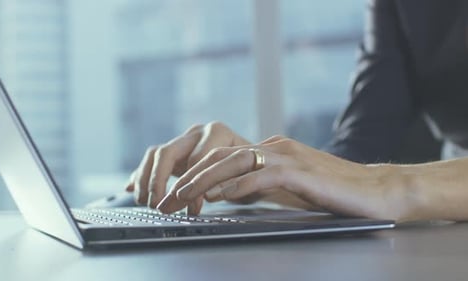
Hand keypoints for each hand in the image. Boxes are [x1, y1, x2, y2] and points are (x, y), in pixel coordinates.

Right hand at [125, 122, 249, 212]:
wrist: (254, 160)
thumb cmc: (252, 168)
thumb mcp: (246, 175)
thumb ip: (227, 183)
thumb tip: (200, 200)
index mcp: (217, 132)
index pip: (196, 159)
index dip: (192, 186)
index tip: (191, 209)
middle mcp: (197, 132)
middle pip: (167, 152)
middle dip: (158, 181)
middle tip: (158, 205)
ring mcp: (184, 140)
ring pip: (155, 154)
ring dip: (146, 179)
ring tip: (146, 202)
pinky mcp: (174, 151)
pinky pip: (151, 160)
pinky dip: (141, 175)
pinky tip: (133, 189)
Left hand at [157, 136, 389, 218]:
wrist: (377, 191)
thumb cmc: (333, 193)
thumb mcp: (288, 187)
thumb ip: (260, 185)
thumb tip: (226, 193)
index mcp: (270, 150)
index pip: (222, 158)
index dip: (194, 174)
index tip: (174, 194)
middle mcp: (275, 148)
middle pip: (220, 157)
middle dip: (188, 178)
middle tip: (166, 199)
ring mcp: (288, 157)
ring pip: (234, 162)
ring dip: (203, 181)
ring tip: (181, 197)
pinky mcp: (302, 171)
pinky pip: (262, 174)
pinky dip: (238, 185)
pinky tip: (221, 196)